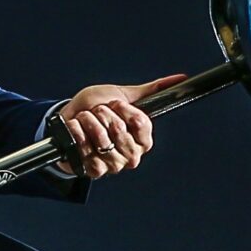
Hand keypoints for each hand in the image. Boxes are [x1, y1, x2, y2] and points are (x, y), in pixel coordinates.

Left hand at [52, 74, 188, 178]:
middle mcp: (131, 156)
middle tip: (97, 111)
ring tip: (84, 118)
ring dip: (88, 122)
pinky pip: (87, 151)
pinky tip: (75, 128)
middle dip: (103, 113)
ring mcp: (113, 165)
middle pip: (119, 130)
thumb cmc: (97, 109)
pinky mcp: (94, 171)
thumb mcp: (124, 95)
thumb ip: (152, 90)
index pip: (141, 122)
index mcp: (143, 140)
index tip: (115, 103)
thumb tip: (181, 79)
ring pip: (102, 140)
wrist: (69, 121)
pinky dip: (77, 134)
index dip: (124, 109)